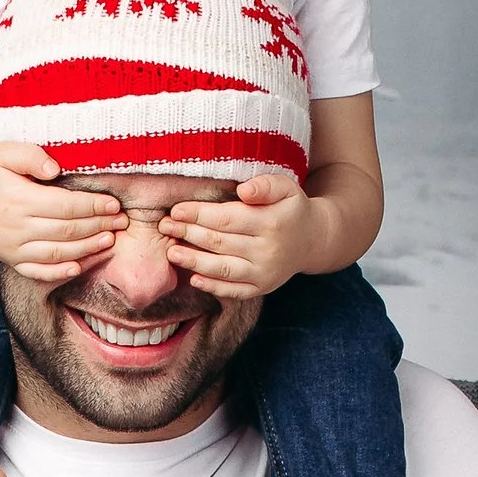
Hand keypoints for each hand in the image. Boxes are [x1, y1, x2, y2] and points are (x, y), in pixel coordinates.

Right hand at [0, 142, 122, 282]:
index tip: (114, 204)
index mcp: (17, 199)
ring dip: (87, 249)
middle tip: (121, 222)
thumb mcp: (5, 151)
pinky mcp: (10, 260)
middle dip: (97, 226)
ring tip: (109, 240)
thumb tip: (57, 169)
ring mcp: (11, 248)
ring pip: (56, 253)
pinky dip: (60, 272)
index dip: (92, 206)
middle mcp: (14, 227)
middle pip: (65, 230)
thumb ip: (31, 156)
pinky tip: (80, 266)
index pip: (64, 205)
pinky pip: (37, 271)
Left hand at [165, 169, 320, 296]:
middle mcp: (268, 251)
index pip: (226, 219)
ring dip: (194, 262)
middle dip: (189, 234)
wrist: (312, 240)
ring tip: (171, 253)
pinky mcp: (262, 288)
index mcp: (272, 223)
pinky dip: (212, 286)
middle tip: (165, 228)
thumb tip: (243, 191)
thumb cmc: (291, 209)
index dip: (199, 214)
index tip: (176, 210)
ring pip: (222, 268)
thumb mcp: (286, 188)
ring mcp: (264, 274)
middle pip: (220, 243)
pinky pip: (233, 290)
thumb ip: (266, 185)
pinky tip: (193, 278)